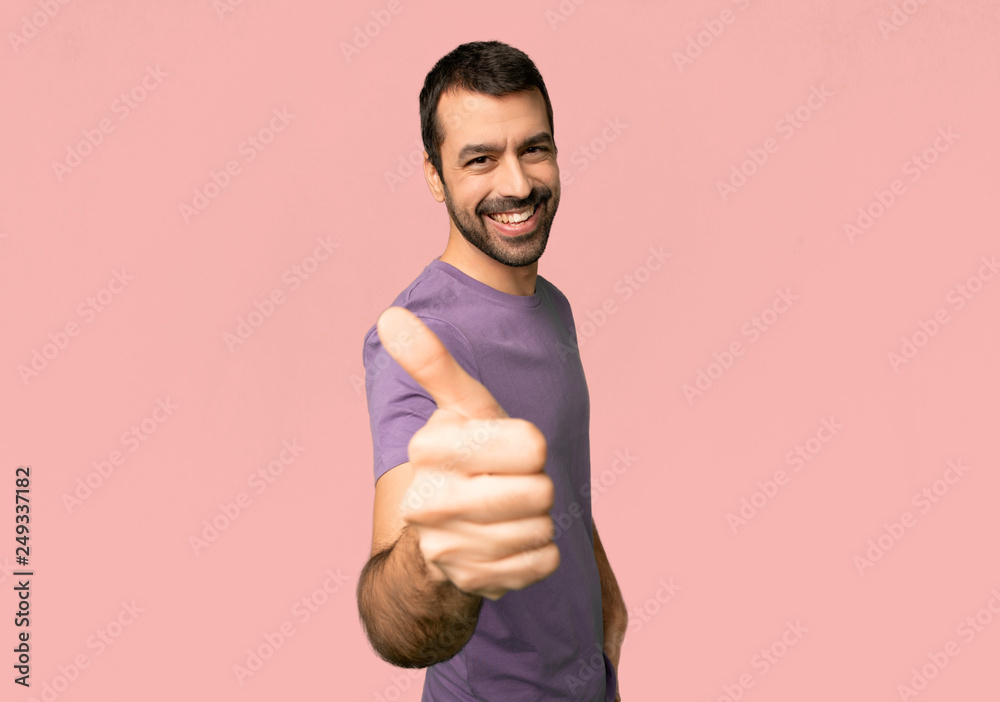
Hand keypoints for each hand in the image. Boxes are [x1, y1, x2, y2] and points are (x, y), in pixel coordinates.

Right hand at [377, 306, 559, 599]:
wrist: (441, 533)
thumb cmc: (465, 454)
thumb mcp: (459, 406)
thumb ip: (433, 362)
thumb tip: (391, 316)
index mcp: (431, 447)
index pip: (532, 444)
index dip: (531, 447)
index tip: (507, 450)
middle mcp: (429, 498)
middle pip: (540, 491)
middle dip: (537, 487)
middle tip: (511, 484)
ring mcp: (447, 545)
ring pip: (542, 529)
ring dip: (538, 521)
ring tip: (508, 513)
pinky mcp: (471, 581)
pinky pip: (541, 563)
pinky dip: (538, 554)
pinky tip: (510, 544)